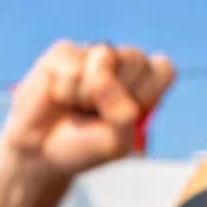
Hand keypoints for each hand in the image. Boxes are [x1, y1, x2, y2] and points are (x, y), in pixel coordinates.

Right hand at [3, 42, 174, 181]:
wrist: (42, 153)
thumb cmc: (84, 147)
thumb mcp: (115, 146)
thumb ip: (123, 118)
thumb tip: (104, 80)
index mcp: (144, 84)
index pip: (163, 70)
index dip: (146, 93)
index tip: (128, 114)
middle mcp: (122, 63)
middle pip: (136, 59)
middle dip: (115, 95)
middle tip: (97, 113)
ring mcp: (93, 55)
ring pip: (103, 59)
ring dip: (87, 95)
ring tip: (78, 107)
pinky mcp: (65, 52)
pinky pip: (72, 67)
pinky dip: (65, 92)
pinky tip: (60, 98)